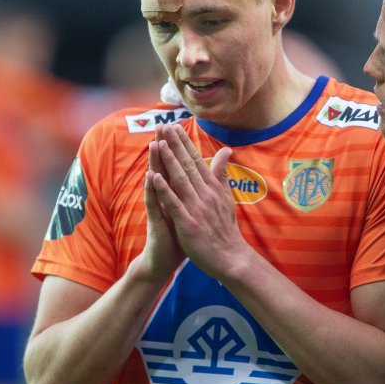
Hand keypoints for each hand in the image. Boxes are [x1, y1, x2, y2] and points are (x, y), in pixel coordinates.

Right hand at [139, 130, 185, 281]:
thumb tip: (206, 180)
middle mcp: (165, 196)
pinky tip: (151, 177)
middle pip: (164, 167)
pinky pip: (152, 202)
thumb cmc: (179, 235)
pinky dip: (152, 189)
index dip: (178, 148)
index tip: (178, 127)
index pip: (176, 166)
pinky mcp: (155, 220)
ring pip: (155, 180)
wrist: (164, 259)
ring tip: (154, 143)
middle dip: (164, 147)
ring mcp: (158, 207)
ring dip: (155, 162)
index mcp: (176, 193)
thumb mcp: (191, 211)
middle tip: (162, 125)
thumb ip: (196, 194)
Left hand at [149, 124, 247, 279]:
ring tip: (158, 144)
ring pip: (180, 180)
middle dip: (175, 145)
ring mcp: (196, 208)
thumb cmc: (226, 228)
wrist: (230, 257)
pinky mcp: (188, 223)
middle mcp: (205, 194)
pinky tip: (154, 177)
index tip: (175, 126)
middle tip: (165, 126)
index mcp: (213, 187)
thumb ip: (222, 173)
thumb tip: (226, 150)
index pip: (197, 160)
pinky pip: (173, 203)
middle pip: (188, 165)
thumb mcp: (227, 197)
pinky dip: (164, 189)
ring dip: (169, 161)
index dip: (185, 143)